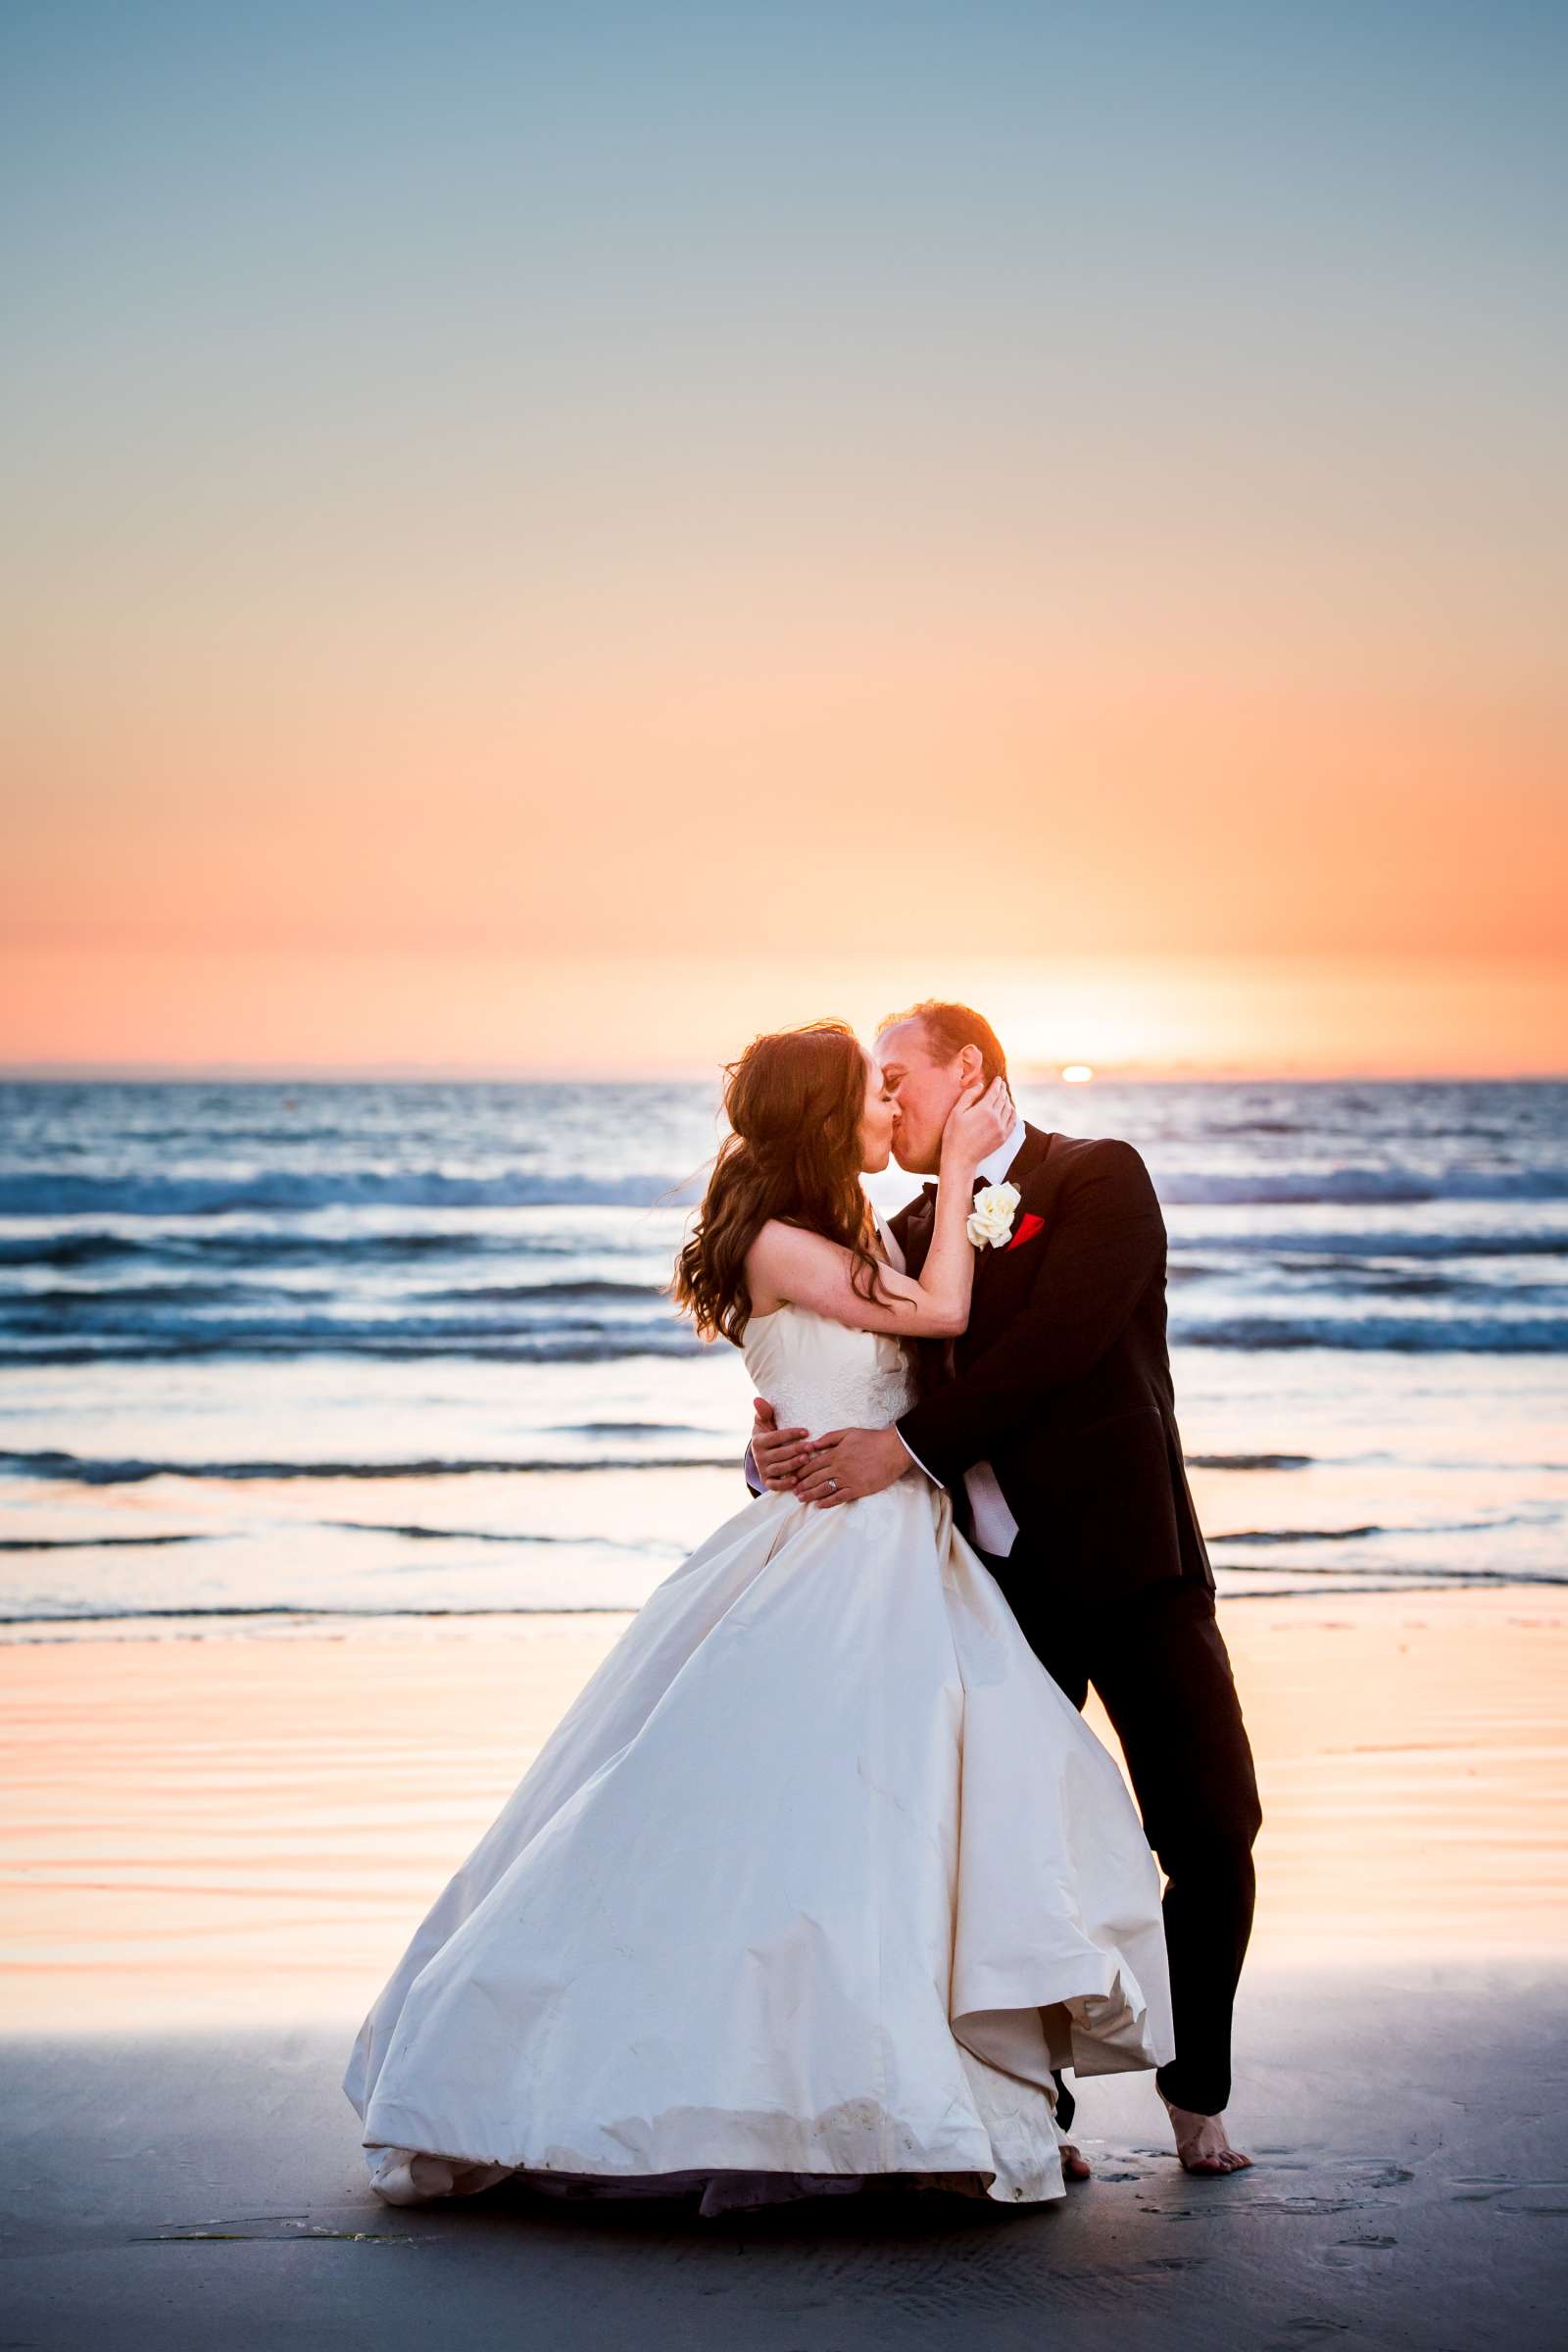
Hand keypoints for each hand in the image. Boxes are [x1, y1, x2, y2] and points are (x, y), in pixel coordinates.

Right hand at [750, 1397, 810, 1491]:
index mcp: (758, 1441)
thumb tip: (757, 1399)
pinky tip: (796, 1480)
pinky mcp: (768, 1481)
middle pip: (779, 1454)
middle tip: (811, 1447)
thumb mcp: (765, 1422)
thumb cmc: (769, 1434)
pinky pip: (775, 1485)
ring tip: (806, 1459)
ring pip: (779, 1468)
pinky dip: (784, 1484)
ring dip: (793, 1464)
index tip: (806, 1431)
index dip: (791, 1434)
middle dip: (795, 1450)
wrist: (764, 1453)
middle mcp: (759, 1456)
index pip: (775, 1437)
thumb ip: (764, 1412)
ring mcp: (763, 1469)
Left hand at [794, 1425, 908, 1507]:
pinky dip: (828, 1502)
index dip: (801, 1471)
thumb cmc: (872, 1439)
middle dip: (802, 1485)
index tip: (793, 1476)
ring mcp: (848, 1479)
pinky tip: (820, 1505)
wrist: (893, 1449)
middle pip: (815, 1478)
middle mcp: (839, 1468)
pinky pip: (839, 1498)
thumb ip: (829, 1438)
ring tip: (801, 1499)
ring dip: (811, 1494)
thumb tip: (813, 1444)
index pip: (813, 1464)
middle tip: (793, 1490)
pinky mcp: (858, 1489)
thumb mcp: (849, 1432)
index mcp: (835, 1454)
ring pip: (824, 1489)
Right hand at [940, 1074, 1012, 1174]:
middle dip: (1002, 1090)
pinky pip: (1013, 1122)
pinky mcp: (1003, 1137)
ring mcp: (1001, 1128)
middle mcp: (996, 1117)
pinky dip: (1013, 1113)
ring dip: (1008, 1100)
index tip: (998, 1079)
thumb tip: (981, 1085)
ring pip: (1009, 1109)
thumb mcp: (956, 1112)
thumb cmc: (954, 1135)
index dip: (997, 1084)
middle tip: (1002, 1084)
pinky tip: (1011, 1110)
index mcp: (984, 1109)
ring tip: (1005, 1096)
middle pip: (1003, 1099)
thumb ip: (969, 1096)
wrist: (960, 1158)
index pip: (995, 1092)